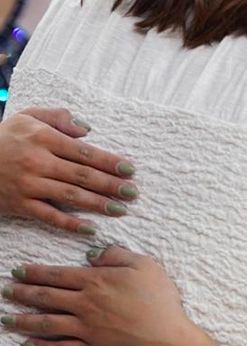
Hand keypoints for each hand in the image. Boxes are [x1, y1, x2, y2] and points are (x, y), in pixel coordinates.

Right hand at [0, 108, 137, 233]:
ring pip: (70, 196)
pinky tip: (90, 228)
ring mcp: (28, 185)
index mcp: (43, 138)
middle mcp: (37, 162)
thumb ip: (59, 118)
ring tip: (121, 209)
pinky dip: (70, 224)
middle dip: (111, 185)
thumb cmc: (3, 137)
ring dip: (98, 204)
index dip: (110, 162)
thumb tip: (87, 130)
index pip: (85, 152)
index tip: (130, 169)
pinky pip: (48, 216)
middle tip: (133, 192)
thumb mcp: (27, 116)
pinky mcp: (19, 204)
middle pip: (82, 176)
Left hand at [2, 246, 194, 345]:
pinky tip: (29, 345)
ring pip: (47, 323)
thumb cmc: (159, 300)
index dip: (36, 272)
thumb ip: (117, 255)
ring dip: (24, 320)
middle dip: (23, 293)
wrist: (165, 338)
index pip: (58, 275)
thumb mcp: (145, 266)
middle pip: (47, 297)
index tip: (18, 270)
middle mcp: (85, 304)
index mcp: (97, 282)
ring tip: (6, 318)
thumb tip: (94, 253)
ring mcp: (85, 328)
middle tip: (7, 290)